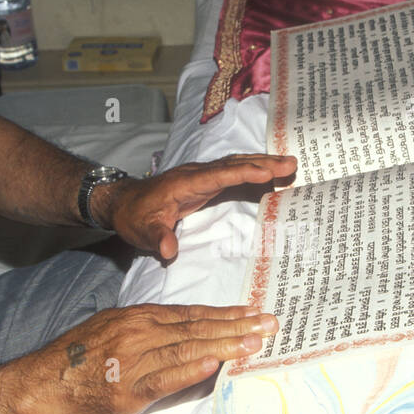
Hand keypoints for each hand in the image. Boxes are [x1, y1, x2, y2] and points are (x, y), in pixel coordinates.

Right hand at [21, 304, 278, 413]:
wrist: (46, 382)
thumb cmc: (81, 358)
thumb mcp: (114, 329)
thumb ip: (149, 328)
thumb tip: (184, 330)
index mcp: (141, 318)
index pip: (193, 314)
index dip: (226, 313)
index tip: (254, 312)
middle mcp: (142, 332)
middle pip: (198, 326)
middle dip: (238, 325)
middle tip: (272, 324)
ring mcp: (136, 358)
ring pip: (188, 348)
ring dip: (225, 344)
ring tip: (255, 343)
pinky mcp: (129, 387)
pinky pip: (165, 377)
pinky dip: (190, 369)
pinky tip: (214, 364)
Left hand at [94, 153, 296, 259]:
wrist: (122, 203)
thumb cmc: (133, 217)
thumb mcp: (142, 231)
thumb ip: (157, 238)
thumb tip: (169, 250)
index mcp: (184, 183)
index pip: (219, 175)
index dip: (244, 172)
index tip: (268, 171)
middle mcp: (196, 174)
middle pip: (234, 164)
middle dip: (263, 163)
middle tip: (292, 163)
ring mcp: (201, 175)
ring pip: (235, 164)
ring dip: (262, 163)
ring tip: (290, 164)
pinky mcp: (204, 181)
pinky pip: (232, 172)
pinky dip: (253, 171)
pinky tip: (269, 173)